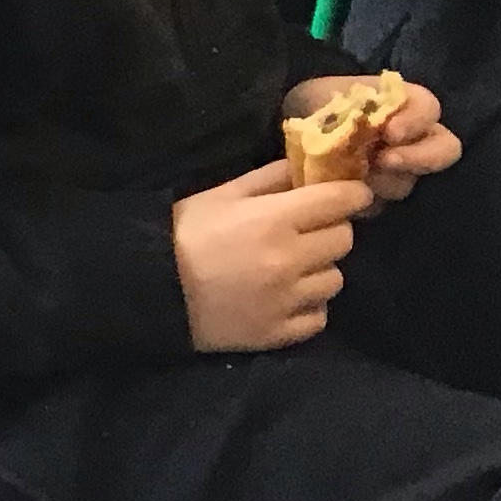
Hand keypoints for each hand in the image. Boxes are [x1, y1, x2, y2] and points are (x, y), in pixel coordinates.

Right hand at [172, 161, 362, 351]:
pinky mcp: (279, 332)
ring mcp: (287, 300)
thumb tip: (309, 167)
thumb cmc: (183, 233)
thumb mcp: (221, 194)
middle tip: (308, 232)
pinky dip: (308, 306)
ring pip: (336, 279)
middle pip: (344, 239)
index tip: (350, 195)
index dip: (352, 194)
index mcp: (274, 220)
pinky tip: (285, 298)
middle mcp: (289, 260)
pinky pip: (319, 316)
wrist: (149, 289)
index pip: (340, 201)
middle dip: (330, 230)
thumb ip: (270, 178)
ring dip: (319, 270)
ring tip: (293, 269)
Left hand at [282, 74, 460, 210]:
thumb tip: (361, 126)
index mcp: (405, 106)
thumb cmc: (317, 104)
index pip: (429, 108)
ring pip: (409, 180)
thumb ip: (349, 105)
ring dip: (386, 180)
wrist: (293, 126)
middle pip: (444, 150)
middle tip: (386, 160)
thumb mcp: (327, 93)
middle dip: (420, 157)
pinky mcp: (377, 196)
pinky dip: (365, 201)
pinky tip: (346, 194)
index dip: (416, 120)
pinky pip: (380, 204)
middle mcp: (413, 139)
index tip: (391, 131)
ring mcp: (399, 169)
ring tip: (358, 176)